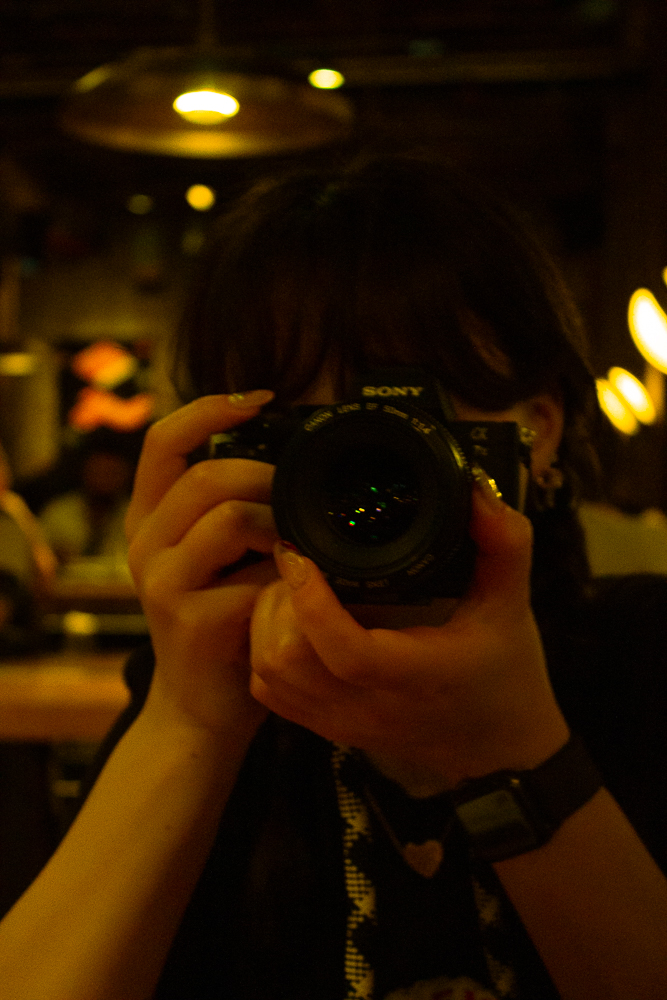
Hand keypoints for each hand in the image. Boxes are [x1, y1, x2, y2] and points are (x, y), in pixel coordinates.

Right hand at [125, 392, 279, 737]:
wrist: (202, 707)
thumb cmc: (221, 621)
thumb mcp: (212, 557)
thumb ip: (229, 508)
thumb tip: (287, 455)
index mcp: (148, 518)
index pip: (163, 440)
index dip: (211, 410)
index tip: (262, 399)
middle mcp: (145, 543)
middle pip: (209, 475)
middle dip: (268, 476)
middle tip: (299, 498)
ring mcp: (162, 582)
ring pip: (233, 517)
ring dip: (282, 524)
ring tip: (299, 546)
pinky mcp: (193, 620)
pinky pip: (257, 574)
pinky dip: (290, 575)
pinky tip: (297, 588)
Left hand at [249, 475, 569, 785]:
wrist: (502, 752)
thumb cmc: (507, 672)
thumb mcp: (512, 602)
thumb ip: (503, 541)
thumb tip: (473, 485)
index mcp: (417, 674)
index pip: (347, 652)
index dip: (312, 601)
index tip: (300, 552)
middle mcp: (371, 706)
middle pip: (288, 662)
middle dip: (279, 602)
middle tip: (297, 562)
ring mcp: (343, 724)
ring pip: (270, 678)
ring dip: (267, 626)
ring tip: (292, 588)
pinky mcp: (329, 730)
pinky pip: (270, 695)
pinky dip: (265, 653)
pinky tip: (289, 622)